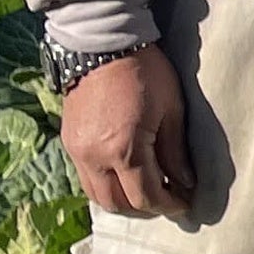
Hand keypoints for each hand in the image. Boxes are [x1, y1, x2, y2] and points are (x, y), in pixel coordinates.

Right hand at [63, 45, 193, 214]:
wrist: (102, 45)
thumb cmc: (144, 72)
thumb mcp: (171, 108)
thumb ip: (175, 151)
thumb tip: (185, 181)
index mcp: (124, 149)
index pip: (146, 195)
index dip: (168, 204)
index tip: (185, 203)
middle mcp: (95, 157)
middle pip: (118, 204)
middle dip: (145, 209)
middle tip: (167, 200)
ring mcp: (77, 152)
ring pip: (97, 197)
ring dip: (122, 201)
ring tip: (147, 191)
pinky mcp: (69, 143)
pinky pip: (86, 179)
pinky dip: (106, 186)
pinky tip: (124, 176)